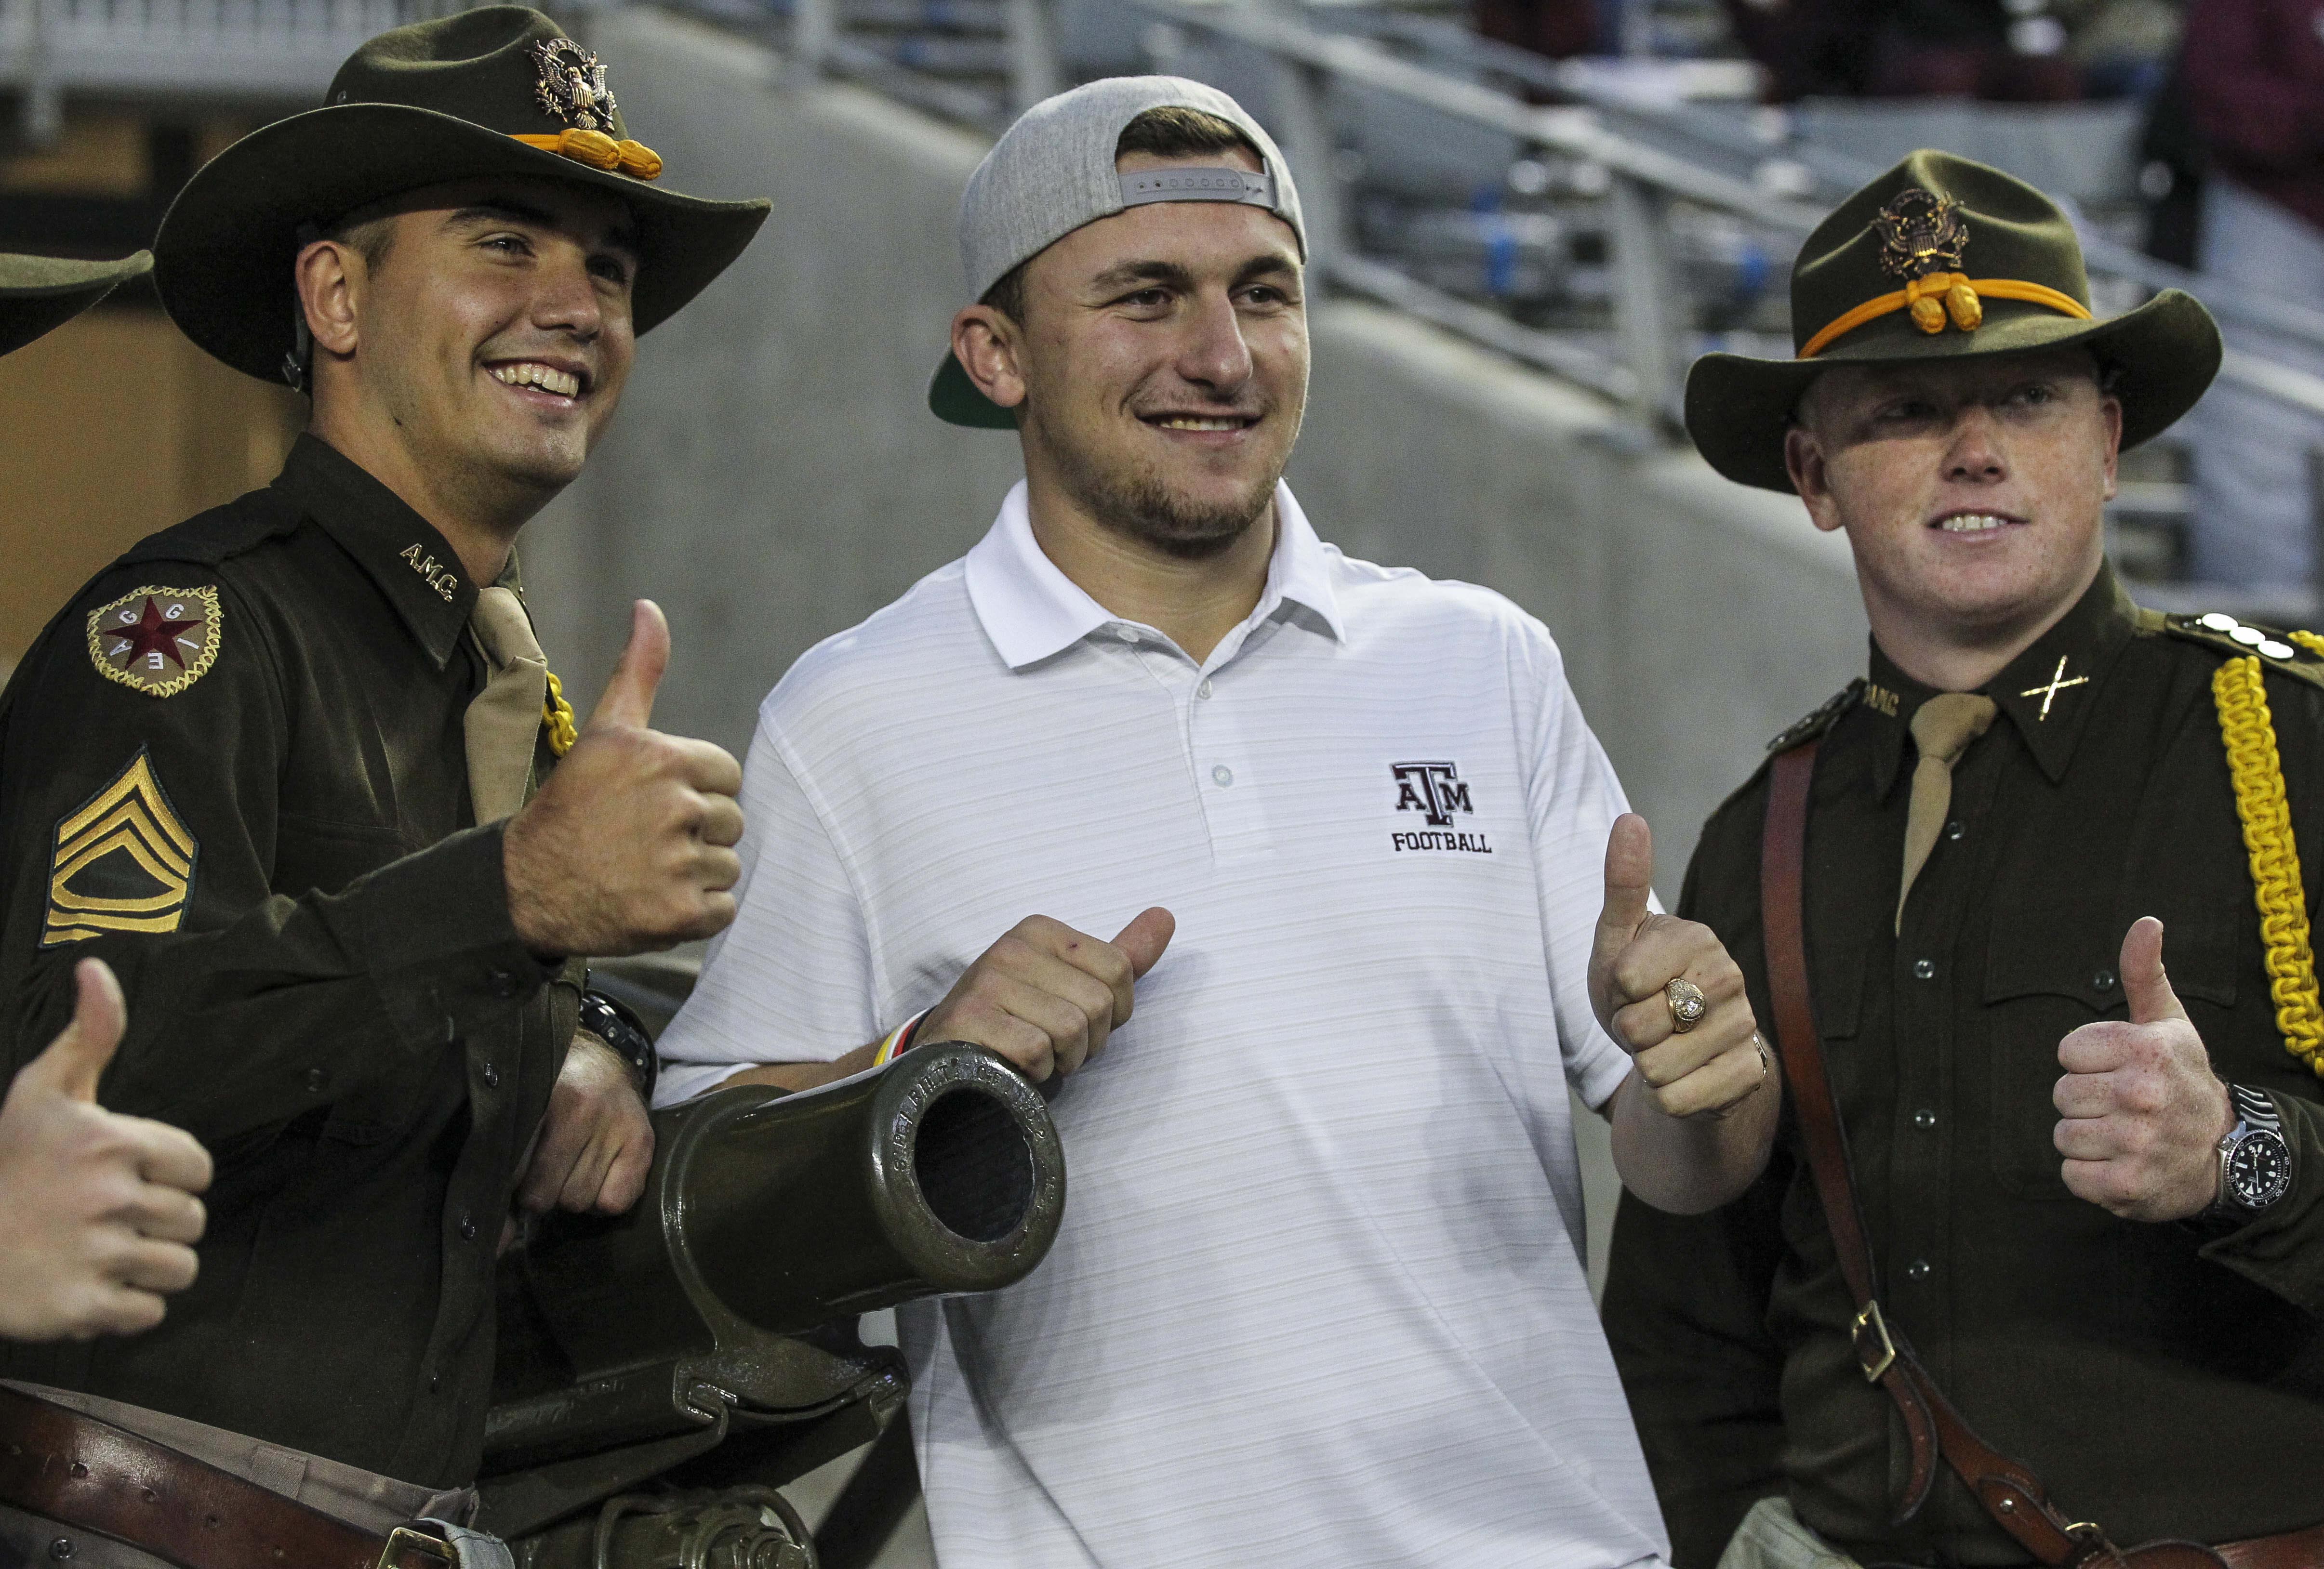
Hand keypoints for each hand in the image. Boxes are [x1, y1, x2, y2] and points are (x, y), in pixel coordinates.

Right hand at [0, 959, 211, 1340]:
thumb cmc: (8, 1164)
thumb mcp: (43, 1091)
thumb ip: (89, 1033)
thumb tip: (96, 969)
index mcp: (112, 1144)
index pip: (197, 1167)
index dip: (172, 1175)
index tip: (132, 1177)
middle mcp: (109, 1198)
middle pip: (192, 1220)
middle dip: (161, 1222)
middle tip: (112, 1219)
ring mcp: (97, 1255)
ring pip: (180, 1267)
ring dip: (149, 1266)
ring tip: (105, 1252)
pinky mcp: (84, 1307)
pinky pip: (150, 1311)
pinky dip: (129, 1307)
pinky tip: (94, 1286)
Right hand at [504, 601, 744, 956]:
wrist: (526, 885)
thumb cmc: (571, 806)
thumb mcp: (605, 731)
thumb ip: (639, 670)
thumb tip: (648, 607)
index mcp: (663, 761)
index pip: (726, 776)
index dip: (697, 791)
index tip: (656, 803)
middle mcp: (674, 809)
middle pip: (732, 820)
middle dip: (698, 832)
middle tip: (647, 840)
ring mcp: (678, 864)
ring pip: (728, 865)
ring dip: (696, 873)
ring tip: (648, 870)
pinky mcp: (680, 914)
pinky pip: (723, 910)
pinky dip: (696, 913)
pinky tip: (655, 900)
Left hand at [516, 1034, 655, 1216]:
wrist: (603, 1059)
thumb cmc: (552, 1094)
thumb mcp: (523, 1114)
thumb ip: (505, 1168)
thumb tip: (495, 1242)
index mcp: (538, 1099)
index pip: (510, 1171)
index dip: (504, 1189)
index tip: (502, 1189)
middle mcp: (580, 1110)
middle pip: (544, 1195)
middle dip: (538, 1195)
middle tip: (542, 1175)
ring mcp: (615, 1126)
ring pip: (578, 1201)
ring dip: (570, 1196)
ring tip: (572, 1172)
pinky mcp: (642, 1142)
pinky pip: (614, 1203)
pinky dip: (602, 1201)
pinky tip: (598, 1178)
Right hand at [919, 909, 1175, 1082]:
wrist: (949, 1054)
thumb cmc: (1019, 1020)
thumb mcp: (1071, 983)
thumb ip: (1121, 956)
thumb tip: (1165, 917)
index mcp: (1041, 931)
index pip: (1120, 969)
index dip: (1114, 1011)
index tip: (1081, 1019)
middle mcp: (1012, 947)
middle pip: (1099, 1003)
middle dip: (1088, 1041)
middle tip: (1056, 1045)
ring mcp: (987, 980)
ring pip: (1071, 1029)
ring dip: (1062, 1059)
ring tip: (1036, 1055)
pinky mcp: (969, 1018)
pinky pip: (1036, 1050)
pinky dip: (1035, 1072)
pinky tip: (1014, 1065)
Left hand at [1589, 814, 1764, 1117]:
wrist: (1677, 1050)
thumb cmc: (1639, 988)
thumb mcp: (1617, 937)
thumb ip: (1623, 883)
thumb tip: (1631, 819)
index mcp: (1697, 938)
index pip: (1625, 977)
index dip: (1613, 990)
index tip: (1630, 985)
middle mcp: (1729, 979)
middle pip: (1638, 1027)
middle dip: (1627, 1030)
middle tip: (1645, 1019)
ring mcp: (1743, 1029)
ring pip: (1656, 1069)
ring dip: (1646, 1065)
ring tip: (1663, 1046)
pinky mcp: (1748, 1077)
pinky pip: (1676, 1100)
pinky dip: (1667, 1097)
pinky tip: (1684, 1076)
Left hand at [2054, 917, 2232, 1221]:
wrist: (2226, 1153)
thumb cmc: (2184, 1079)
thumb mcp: (2169, 1022)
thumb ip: (2144, 972)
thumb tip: (2146, 923)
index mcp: (2146, 1051)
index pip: (2067, 1051)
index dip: (2089, 1061)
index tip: (2121, 1068)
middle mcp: (2143, 1096)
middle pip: (2062, 1094)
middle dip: (2087, 1100)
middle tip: (2126, 1105)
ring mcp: (2136, 1143)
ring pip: (2064, 1134)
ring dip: (2088, 1137)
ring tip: (2126, 1133)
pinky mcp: (2126, 1186)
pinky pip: (2071, 1175)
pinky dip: (2090, 1174)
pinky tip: (2122, 1163)